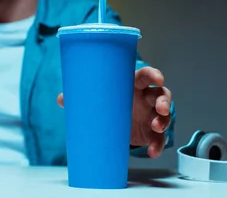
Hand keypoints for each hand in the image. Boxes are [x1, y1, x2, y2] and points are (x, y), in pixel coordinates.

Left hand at [56, 66, 171, 158]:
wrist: (112, 121)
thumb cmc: (108, 102)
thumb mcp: (96, 97)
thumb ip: (81, 96)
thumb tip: (61, 98)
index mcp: (133, 84)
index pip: (146, 76)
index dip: (154, 75)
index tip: (158, 78)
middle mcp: (146, 97)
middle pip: (161, 94)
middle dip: (164, 101)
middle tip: (160, 108)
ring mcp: (151, 114)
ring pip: (165, 115)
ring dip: (164, 120)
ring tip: (157, 126)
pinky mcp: (151, 132)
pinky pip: (159, 138)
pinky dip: (158, 145)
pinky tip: (152, 152)